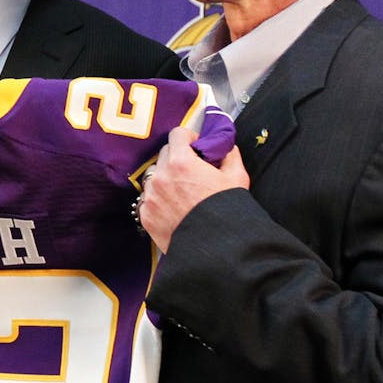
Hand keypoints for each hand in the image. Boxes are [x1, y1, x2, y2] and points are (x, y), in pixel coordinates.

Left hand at [138, 125, 250, 251]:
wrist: (216, 248)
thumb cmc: (227, 211)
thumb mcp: (237, 178)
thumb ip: (229, 155)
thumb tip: (225, 146)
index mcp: (181, 162)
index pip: (177, 134)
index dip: (189, 137)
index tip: (196, 146)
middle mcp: (160, 176)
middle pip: (164, 154)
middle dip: (178, 157)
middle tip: (192, 170)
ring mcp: (149, 196)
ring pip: (154, 176)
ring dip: (166, 178)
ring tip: (183, 192)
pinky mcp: (145, 214)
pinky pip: (148, 198)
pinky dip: (159, 198)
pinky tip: (175, 208)